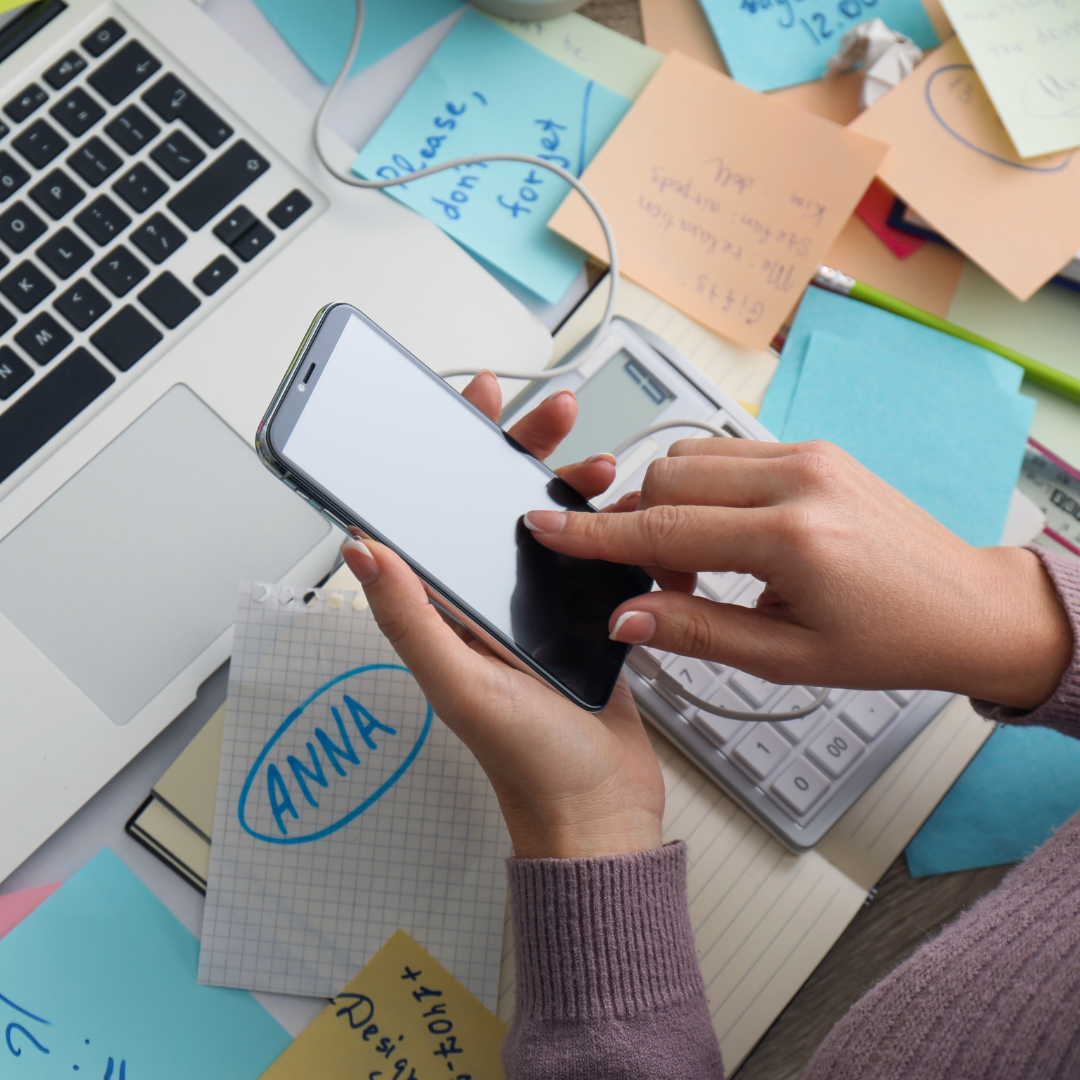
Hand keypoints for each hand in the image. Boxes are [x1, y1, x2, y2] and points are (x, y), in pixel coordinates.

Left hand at [341, 372, 663, 858]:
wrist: (601, 809)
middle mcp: (489, 602)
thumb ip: (412, 618)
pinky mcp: (585, 619)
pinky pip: (593, 556)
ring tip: (603, 467)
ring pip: (553, 524)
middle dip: (526, 450)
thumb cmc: (530, 763)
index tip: (475, 403)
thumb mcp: (460, 686)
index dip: (454, 451)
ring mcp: (539, 608)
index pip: (442, 512)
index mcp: (451, 610)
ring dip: (574, 485)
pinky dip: (609, 527)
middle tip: (557, 416)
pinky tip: (627, 512)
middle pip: (500, 504)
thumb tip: (361, 550)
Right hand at [523, 438, 1072, 710]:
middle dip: (639, 526)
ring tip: (697, 564)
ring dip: (670, 505)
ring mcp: (809, 455)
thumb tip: (624, 617)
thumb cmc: (891, 641)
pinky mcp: (814, 449)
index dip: (594, 532)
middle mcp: (799, 479)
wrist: (968, 607)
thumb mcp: (788, 660)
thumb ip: (696, 633)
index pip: (664, 528)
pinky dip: (703, 490)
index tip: (544, 524)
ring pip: (693, 457)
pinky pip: (729, 454)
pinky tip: (724, 537)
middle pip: (669, 477)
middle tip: (663, 584)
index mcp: (794, 538)